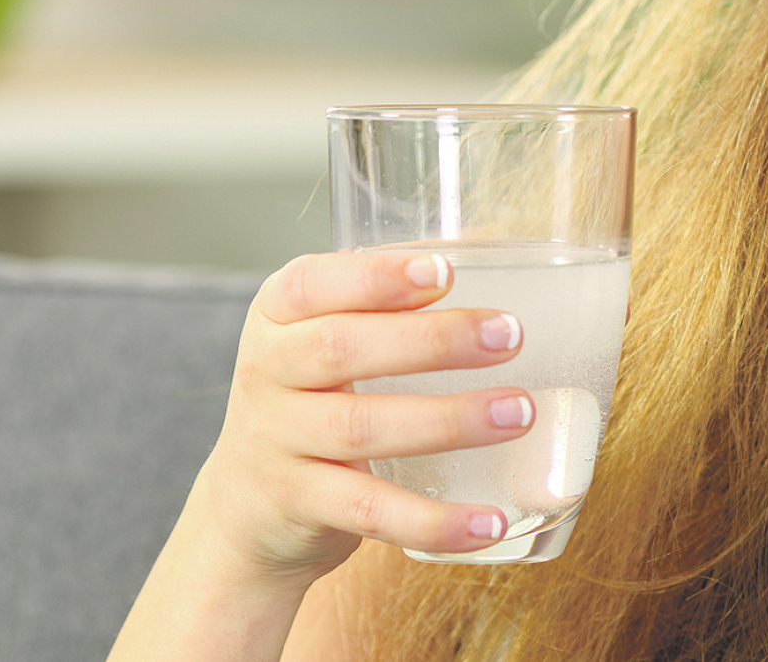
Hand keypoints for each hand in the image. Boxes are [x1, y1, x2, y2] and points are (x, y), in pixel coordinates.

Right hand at [188, 251, 534, 588]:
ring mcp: (277, 442)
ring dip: (449, 421)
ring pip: (362, 428)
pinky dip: (433, 520)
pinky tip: (488, 522)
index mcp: (278, 316)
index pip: (311, 284)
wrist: (247, 507)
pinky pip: (371, 511)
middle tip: (509, 335)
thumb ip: (397, 297)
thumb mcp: (331, 339)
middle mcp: (267, 372)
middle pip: (343, 348)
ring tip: (520, 412)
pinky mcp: (299, 505)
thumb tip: (498, 244)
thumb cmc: (317, 399)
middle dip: (432, 340)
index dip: (376, 277)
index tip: (444, 271)